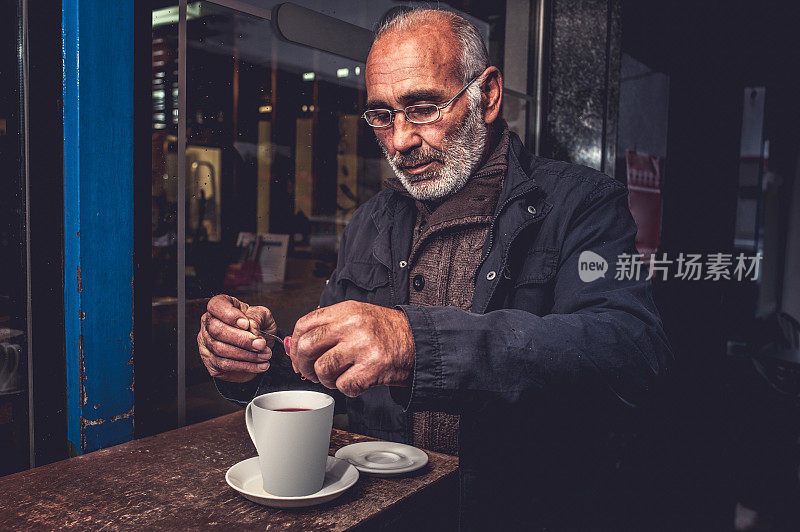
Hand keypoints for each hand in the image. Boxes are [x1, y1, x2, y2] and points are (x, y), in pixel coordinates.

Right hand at [198, 295, 274, 382]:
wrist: (259, 348)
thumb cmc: (258, 327)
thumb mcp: (263, 316)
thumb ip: (257, 317)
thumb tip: (251, 327)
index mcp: (221, 306)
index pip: (216, 305)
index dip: (230, 315)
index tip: (246, 324)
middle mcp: (209, 323)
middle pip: (216, 330)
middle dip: (241, 339)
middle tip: (260, 344)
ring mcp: (206, 342)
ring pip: (220, 350)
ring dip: (246, 355)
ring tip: (264, 355)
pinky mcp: (210, 361)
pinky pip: (224, 364)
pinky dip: (245, 366)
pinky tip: (259, 365)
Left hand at [288, 301, 414, 396]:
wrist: (418, 341)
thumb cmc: (386, 332)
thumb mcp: (358, 316)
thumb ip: (329, 327)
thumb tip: (296, 346)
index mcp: (346, 311)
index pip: (304, 325)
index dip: (294, 344)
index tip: (297, 355)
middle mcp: (353, 325)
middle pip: (307, 346)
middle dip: (304, 365)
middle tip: (311, 372)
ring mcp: (362, 346)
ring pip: (322, 369)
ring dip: (326, 379)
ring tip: (338, 376)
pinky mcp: (372, 368)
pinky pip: (343, 386)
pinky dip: (347, 388)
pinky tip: (357, 380)